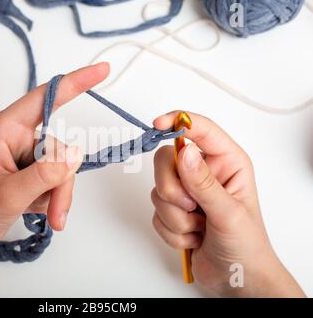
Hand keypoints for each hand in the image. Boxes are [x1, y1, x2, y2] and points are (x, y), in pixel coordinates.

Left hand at [0, 63, 109, 296]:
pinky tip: (37, 211)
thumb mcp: (8, 194)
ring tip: (49, 217)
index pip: (45, 98)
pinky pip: (58, 180)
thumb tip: (76, 155)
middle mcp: (19, 138)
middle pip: (60, 149)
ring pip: (62, 168)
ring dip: (59, 195)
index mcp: (6, 129)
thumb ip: (43, 174)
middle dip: (61, 182)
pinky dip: (54, 199)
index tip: (102, 70)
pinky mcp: (33, 173)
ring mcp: (27, 157)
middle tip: (55, 211)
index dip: (75, 83)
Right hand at [151, 112, 304, 296]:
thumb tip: (185, 153)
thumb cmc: (246, 244)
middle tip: (193, 207)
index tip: (157, 125)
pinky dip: (172, 231)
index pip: (199, 130)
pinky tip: (193, 238)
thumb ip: (205, 184)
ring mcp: (186, 192)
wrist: (236, 278)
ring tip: (200, 229)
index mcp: (226, 162)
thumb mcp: (229, 213)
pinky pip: (155, 213)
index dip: (177, 122)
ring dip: (177, 217)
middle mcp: (203, 172)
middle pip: (166, 160)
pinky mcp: (172, 211)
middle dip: (173, 189)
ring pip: (158, 190)